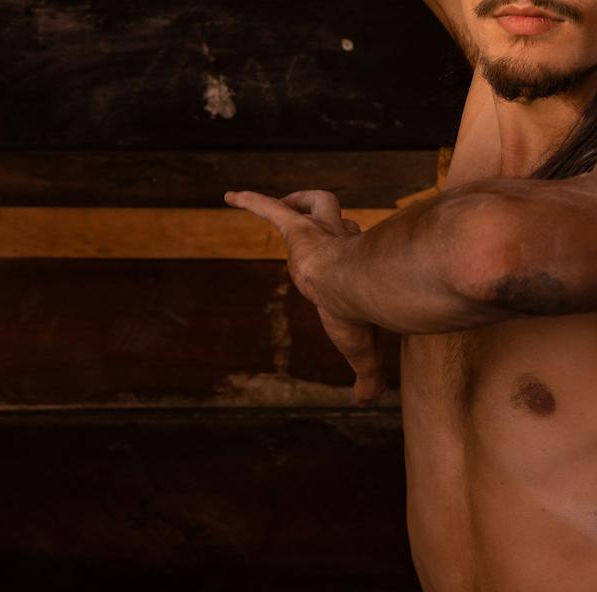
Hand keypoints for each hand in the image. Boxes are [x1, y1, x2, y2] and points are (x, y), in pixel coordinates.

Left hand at [223, 188, 386, 405]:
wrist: (354, 290)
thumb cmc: (358, 317)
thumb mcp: (360, 351)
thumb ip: (365, 375)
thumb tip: (367, 400)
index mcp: (351, 270)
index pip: (351, 252)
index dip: (352, 251)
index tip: (349, 265)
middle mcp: (339, 246)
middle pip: (338, 226)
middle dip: (335, 227)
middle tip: (334, 230)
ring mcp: (320, 234)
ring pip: (318, 206)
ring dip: (301, 202)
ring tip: (286, 202)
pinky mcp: (299, 229)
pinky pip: (273, 209)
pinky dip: (252, 202)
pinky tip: (229, 197)